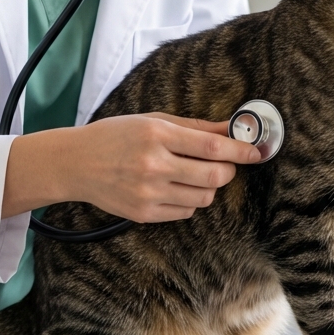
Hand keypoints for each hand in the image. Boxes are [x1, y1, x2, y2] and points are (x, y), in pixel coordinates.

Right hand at [2, 113, 262, 221]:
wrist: (76, 163)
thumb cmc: (115, 135)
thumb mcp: (153, 120)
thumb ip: (195, 126)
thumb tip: (231, 126)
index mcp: (157, 134)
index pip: (212, 145)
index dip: (240, 149)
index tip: (257, 151)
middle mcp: (154, 164)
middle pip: (214, 176)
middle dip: (228, 170)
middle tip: (227, 164)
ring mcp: (148, 193)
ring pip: (203, 197)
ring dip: (208, 187)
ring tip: (194, 174)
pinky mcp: (144, 214)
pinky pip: (185, 212)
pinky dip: (189, 201)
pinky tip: (175, 187)